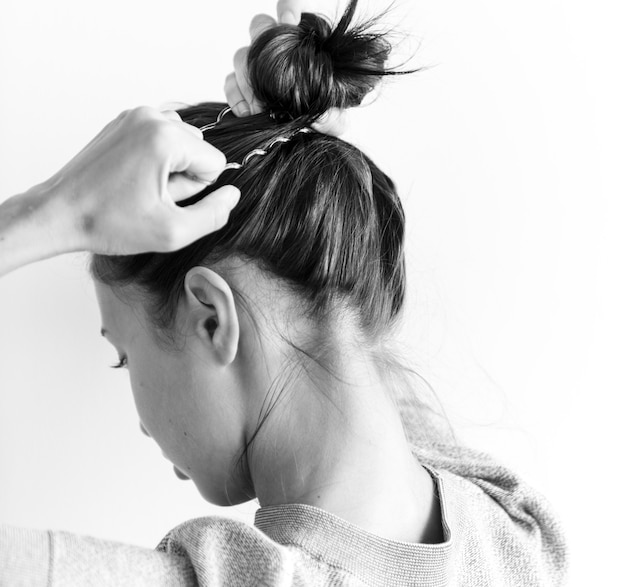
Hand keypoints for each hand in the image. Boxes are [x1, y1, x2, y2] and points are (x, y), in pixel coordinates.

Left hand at [47, 106, 239, 254]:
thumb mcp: (173, 232)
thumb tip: (233, 194)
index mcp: (165, 138)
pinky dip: (157, 157)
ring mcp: (134, 115)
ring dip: (171, 167)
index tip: (167, 200)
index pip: (215, 162)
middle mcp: (151, 117)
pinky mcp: (123, 121)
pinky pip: (161, 137)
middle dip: (184, 176)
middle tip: (151, 197)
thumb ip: (214, 215)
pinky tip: (135, 177)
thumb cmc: (110, 223)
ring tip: (142, 188)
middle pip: (199, 149)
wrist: (60, 213)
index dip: (198, 190)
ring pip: (182, 142)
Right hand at [224, 0, 348, 136]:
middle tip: (270, 79)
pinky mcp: (241, 85)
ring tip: (261, 107)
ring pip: (241, 55)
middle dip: (261, 50)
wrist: (312, 136)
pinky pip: (230, 82)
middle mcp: (277, 48)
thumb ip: (333, 117)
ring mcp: (257, 65)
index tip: (289, 23)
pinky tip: (248, 113)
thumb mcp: (337, 119)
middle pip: (260, 27)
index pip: (291, 7)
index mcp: (303, 43)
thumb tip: (320, 116)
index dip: (287, 7)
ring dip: (248, 81)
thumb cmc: (327, 118)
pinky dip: (236, 97)